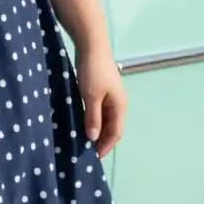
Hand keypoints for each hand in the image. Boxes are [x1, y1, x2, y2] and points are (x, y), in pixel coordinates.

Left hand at [74, 41, 126, 158]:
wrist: (91, 45)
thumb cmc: (92, 71)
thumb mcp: (90, 96)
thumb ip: (93, 118)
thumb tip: (94, 138)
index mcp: (120, 106)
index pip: (116, 133)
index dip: (106, 146)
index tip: (94, 158)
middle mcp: (118, 103)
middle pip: (112, 128)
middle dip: (102, 141)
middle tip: (87, 153)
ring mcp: (110, 97)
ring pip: (106, 120)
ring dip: (97, 132)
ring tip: (84, 142)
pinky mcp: (101, 91)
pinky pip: (99, 112)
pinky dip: (93, 121)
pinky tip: (83, 125)